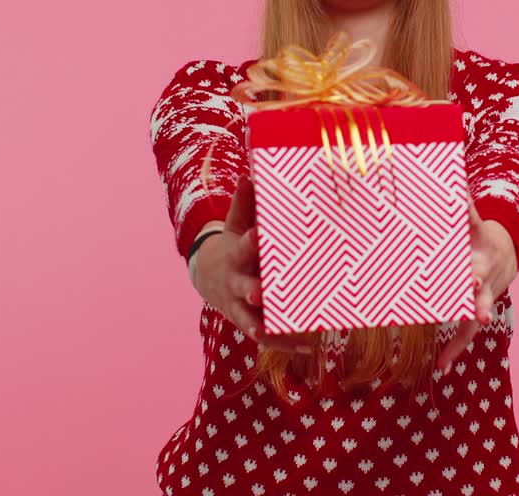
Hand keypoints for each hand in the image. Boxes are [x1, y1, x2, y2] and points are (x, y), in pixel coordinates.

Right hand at [193, 174, 312, 353]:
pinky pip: (269, 336)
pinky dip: (286, 342)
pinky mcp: (250, 323)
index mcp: (236, 256)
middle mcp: (237, 283)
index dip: (250, 242)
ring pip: (252, 319)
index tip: (258, 235)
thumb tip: (249, 174)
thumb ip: (245, 203)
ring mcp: (242, 306)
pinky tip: (309, 344)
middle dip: (252, 291)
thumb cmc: (233, 245)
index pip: (243, 248)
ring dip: (265, 326)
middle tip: (261, 292)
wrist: (209, 278)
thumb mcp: (234, 224)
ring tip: (281, 332)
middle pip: (244, 288)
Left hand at [435, 196, 517, 373]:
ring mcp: (483, 301)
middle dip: (480, 306)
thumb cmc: (479, 236)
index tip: (472, 278)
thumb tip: (454, 177)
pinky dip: (454, 351)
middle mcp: (485, 282)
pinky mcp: (476, 315)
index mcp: (482, 259)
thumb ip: (464, 205)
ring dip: (462, 341)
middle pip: (484, 296)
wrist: (503, 254)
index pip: (479, 265)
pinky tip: (441, 368)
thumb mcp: (474, 221)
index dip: (476, 273)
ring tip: (446, 360)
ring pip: (475, 322)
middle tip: (479, 316)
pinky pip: (466, 335)